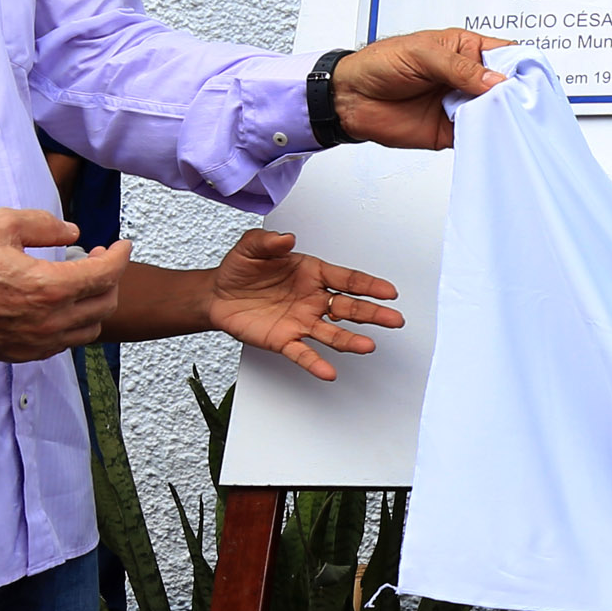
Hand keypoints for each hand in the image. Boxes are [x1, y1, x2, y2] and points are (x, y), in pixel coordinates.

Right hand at [0, 207, 127, 360]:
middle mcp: (50, 320)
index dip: (120, 256)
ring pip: (91, 327)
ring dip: (95, 302)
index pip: (106, 274)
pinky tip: (61, 304)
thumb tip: (73, 233)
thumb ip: (45, 224)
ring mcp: (38, 342)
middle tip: (99, 258)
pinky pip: (67, 342)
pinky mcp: (25, 353)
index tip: (121, 245)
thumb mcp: (2, 224)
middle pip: (106, 302)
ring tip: (81, 281)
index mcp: (49, 288)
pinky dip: (75, 322)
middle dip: (110, 277)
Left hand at [205, 227, 400, 379]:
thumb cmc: (241, 269)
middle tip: (394, 320)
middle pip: (349, 308)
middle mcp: (313, 299)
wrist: (217, 294)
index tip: (389, 292)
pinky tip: (328, 372)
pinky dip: (316, 363)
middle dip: (373, 314)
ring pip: (332, 333)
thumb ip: (268, 242)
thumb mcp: (251, 247)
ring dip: (350, 340)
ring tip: (368, 346)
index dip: (369, 285)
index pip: (347, 280)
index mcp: (312, 273)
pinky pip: (303, 353)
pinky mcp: (285, 340)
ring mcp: (301, 321)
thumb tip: (286, 238)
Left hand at [329, 28, 507, 150]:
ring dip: (502, 116)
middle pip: (506, 86)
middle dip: (515, 94)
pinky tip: (490, 134)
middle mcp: (467, 77)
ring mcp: (461, 103)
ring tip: (506, 119)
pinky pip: (477, 134)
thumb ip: (459, 68)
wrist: (350, 98)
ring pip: (495, 111)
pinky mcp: (452, 130)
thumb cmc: (379, 64)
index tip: (530, 77)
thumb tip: (495, 81)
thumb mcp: (422, 54)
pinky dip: (486, 136)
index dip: (520, 64)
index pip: (505, 53)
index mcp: (464, 49)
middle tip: (520, 102)